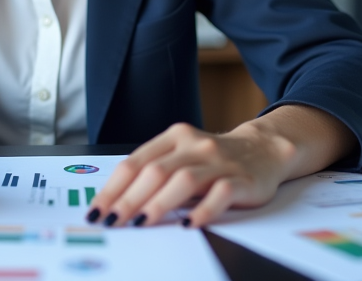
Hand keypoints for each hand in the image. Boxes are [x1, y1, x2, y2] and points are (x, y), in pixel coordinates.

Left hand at [88, 105, 354, 227]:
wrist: (265, 149)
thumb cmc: (214, 159)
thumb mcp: (182, 156)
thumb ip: (156, 172)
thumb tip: (116, 204)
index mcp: (175, 137)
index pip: (136, 162)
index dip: (113, 188)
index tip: (96, 211)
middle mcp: (195, 146)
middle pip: (155, 171)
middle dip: (129, 199)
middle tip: (112, 222)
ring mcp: (219, 162)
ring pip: (184, 180)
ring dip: (159, 203)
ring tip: (141, 223)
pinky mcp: (242, 180)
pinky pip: (221, 194)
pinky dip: (204, 209)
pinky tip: (190, 224)